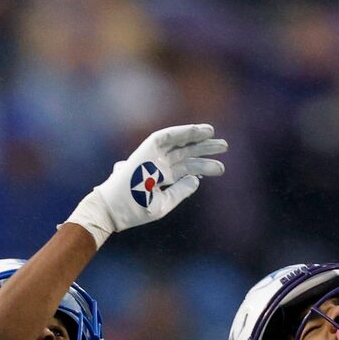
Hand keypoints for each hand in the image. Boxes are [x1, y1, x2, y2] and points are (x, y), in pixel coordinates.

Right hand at [67, 123, 226, 248]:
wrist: (113, 209)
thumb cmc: (136, 209)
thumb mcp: (164, 204)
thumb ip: (180, 191)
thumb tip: (196, 179)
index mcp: (163, 177)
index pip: (187, 168)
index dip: (203, 166)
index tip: (220, 167)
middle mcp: (159, 164)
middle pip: (187, 154)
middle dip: (205, 149)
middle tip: (225, 147)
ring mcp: (153, 156)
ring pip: (180, 144)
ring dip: (198, 138)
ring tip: (217, 138)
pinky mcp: (146, 149)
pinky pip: (167, 136)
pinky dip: (182, 132)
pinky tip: (198, 130)